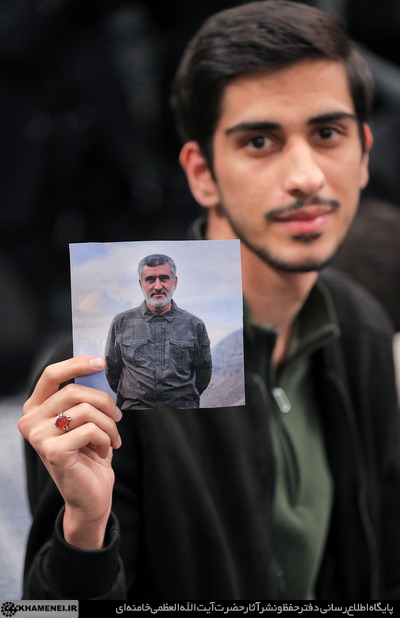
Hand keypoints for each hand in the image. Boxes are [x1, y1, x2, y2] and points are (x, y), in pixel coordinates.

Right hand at [18, 356, 121, 549]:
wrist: (90, 495)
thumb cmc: (89, 454)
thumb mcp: (86, 420)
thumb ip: (86, 397)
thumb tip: (100, 369)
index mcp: (36, 408)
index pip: (51, 374)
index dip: (77, 364)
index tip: (102, 362)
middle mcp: (30, 420)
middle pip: (74, 391)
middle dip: (104, 402)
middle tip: (118, 417)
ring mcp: (39, 437)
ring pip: (85, 410)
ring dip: (108, 424)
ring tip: (112, 438)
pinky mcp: (52, 451)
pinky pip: (90, 430)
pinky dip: (105, 439)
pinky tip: (103, 451)